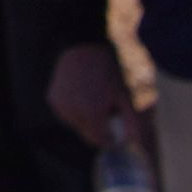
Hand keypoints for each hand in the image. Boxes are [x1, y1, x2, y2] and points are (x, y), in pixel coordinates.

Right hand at [47, 41, 144, 155]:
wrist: (83, 46)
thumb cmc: (108, 71)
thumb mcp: (124, 96)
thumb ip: (132, 123)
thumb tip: (138, 145)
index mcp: (93, 114)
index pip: (100, 141)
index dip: (110, 137)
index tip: (115, 126)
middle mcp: (74, 113)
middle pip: (88, 134)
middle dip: (98, 127)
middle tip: (105, 108)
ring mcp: (61, 107)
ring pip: (76, 124)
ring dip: (85, 118)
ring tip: (92, 98)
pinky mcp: (53, 100)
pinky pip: (66, 113)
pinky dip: (74, 109)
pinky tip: (80, 93)